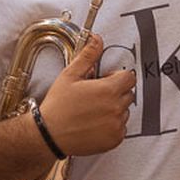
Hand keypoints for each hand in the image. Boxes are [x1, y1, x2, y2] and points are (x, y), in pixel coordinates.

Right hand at [37, 33, 135, 157]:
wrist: (50, 134)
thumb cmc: (58, 107)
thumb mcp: (70, 76)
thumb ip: (87, 56)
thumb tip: (96, 40)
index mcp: (108, 90)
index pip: (129, 77)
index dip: (117, 77)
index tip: (105, 80)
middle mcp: (116, 108)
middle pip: (128, 94)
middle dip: (116, 92)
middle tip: (96, 95)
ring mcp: (116, 125)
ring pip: (125, 111)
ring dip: (114, 109)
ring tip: (93, 111)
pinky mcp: (114, 139)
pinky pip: (121, 128)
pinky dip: (111, 125)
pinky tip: (94, 123)